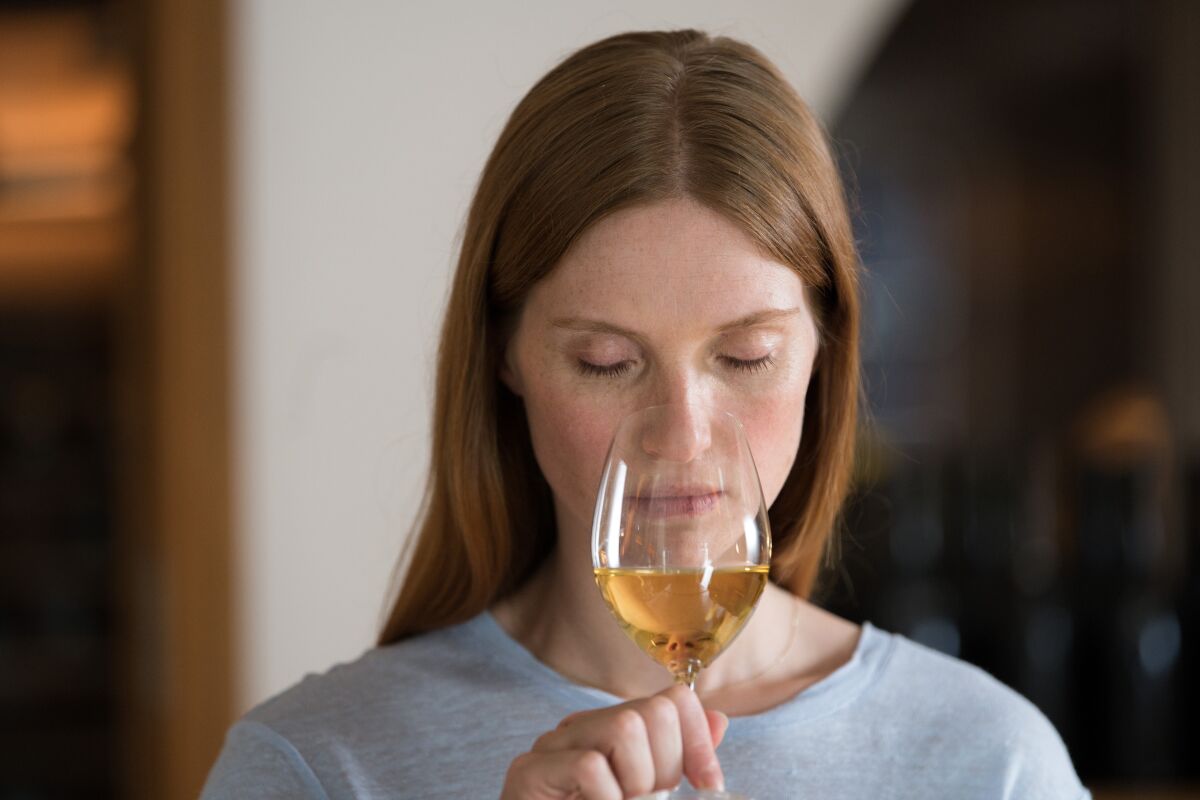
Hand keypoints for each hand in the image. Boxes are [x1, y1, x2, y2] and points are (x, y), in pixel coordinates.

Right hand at [500, 684, 728, 798]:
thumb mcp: (646, 791)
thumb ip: (679, 762)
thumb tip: (720, 720)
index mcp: (612, 730)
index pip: (673, 699)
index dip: (698, 742)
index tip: (707, 785)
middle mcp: (581, 728)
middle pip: (653, 711)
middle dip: (665, 768)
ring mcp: (551, 746)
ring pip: (624, 728)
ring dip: (637, 784)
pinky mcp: (528, 771)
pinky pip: (589, 766)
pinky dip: (606, 799)